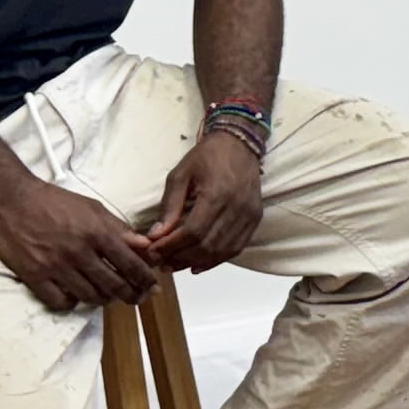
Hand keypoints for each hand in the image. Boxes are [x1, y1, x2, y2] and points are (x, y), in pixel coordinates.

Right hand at [0, 169, 159, 312]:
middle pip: (113, 286)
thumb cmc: (54, 201)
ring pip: (89, 297)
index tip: (152, 288)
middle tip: (134, 298)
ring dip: (102, 299)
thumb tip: (145, 246)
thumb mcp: (92, 208)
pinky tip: (74, 295)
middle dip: (130, 295)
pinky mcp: (34, 277)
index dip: (145, 280)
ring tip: (106, 295)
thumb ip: (119, 228)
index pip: (130, 264)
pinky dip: (71, 302)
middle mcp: (79, 252)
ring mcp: (56, 267)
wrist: (10, 200)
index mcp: (96, 232)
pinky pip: (60, 302)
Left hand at [142, 131, 266, 274]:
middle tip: (161, 262)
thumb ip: (169, 206)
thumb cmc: (206, 156)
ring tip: (176, 265)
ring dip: (197, 262)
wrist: (239, 143)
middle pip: (207, 245)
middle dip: (181, 258)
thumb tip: (156, 235)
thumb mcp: (180, 175)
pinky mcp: (255, 218)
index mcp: (216, 194)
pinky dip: (217, 260)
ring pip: (222, 251)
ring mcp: (249, 215)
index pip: (193, 232)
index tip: (153, 251)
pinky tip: (199, 264)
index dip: (172, 246)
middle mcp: (236, 207)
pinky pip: (236, 247)